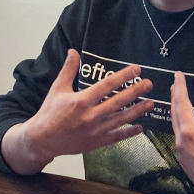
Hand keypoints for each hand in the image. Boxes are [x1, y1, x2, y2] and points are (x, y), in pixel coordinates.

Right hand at [6, 49, 153, 173]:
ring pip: (121, 119)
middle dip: (136, 91)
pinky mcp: (96, 143)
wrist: (42, 139)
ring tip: (151, 103)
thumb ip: (68, 70)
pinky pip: (117, 137)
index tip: (136, 69)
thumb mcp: (58, 88)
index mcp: (81, 100)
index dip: (123, 76)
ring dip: (138, 111)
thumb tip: (73, 51)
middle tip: (149, 84)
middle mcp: (91, 116)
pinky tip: (140, 127)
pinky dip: (129, 132)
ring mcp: (95, 131)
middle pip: (119, 101)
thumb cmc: (50, 112)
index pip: (107, 85)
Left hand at [170, 71, 193, 193]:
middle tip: (175, 85)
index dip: (180, 87)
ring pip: (176, 128)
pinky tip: (187, 130)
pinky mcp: (187, 164)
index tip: (178, 74)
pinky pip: (180, 141)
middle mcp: (182, 142)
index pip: (182, 103)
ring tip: (180, 105)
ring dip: (177, 114)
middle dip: (176, 98)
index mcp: (191, 132)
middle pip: (176, 114)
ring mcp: (182, 155)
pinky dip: (181, 129)